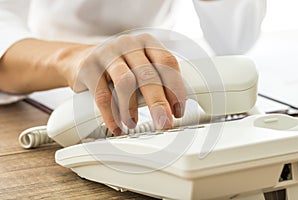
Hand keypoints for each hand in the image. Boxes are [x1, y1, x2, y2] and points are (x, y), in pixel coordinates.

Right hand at [69, 34, 185, 134]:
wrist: (82, 60)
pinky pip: (102, 95)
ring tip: (133, 124)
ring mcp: (107, 53)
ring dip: (131, 109)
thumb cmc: (119, 67)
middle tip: (164, 123)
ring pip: (125, 82)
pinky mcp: (88, 67)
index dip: (175, 88)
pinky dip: (111, 115)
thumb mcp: (141, 67)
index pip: (167, 62)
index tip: (177, 111)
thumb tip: (172, 109)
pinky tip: (117, 127)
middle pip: (148, 74)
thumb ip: (157, 81)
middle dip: (158, 103)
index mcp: (147, 43)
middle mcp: (128, 44)